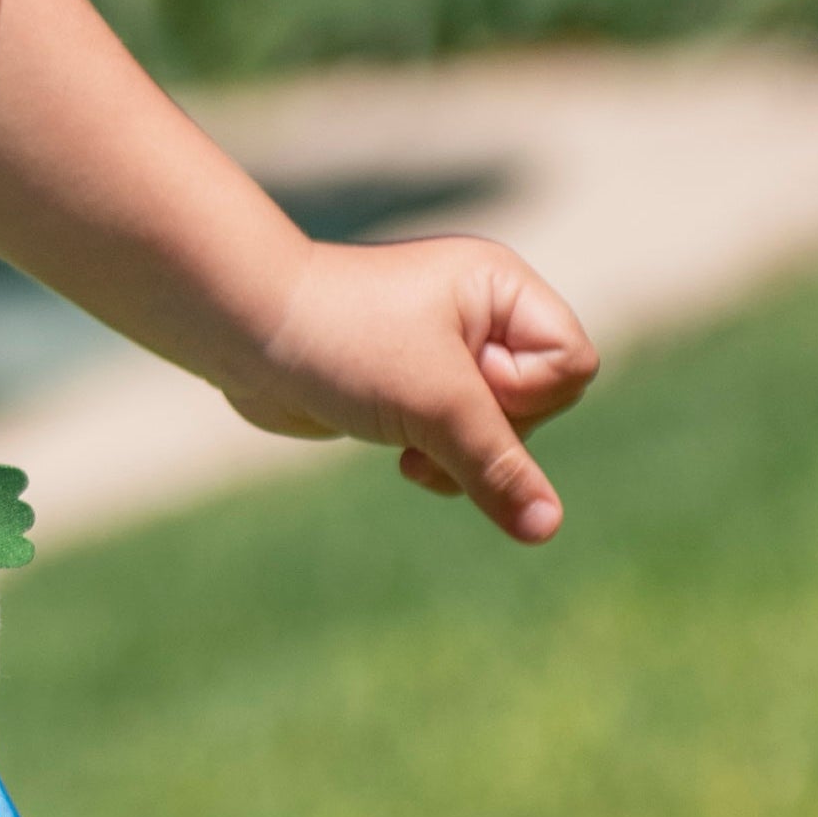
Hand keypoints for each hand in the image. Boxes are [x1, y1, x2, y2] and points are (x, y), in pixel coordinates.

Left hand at [220, 233, 600, 543]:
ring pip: (499, 432)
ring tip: (412, 450)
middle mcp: (481, 314)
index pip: (573, 363)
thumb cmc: (344, 342)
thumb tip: (547, 528)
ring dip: (460, 456)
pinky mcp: (411, 389)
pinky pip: (459, 443)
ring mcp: (445, 353)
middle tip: (430, 415)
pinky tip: (401, 460)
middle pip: (540, 403)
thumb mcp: (435, 407)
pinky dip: (437, 459)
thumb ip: (499, 468)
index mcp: (500, 288)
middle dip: (488, 431)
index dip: (528, 393)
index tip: (465, 384)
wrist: (244, 333)